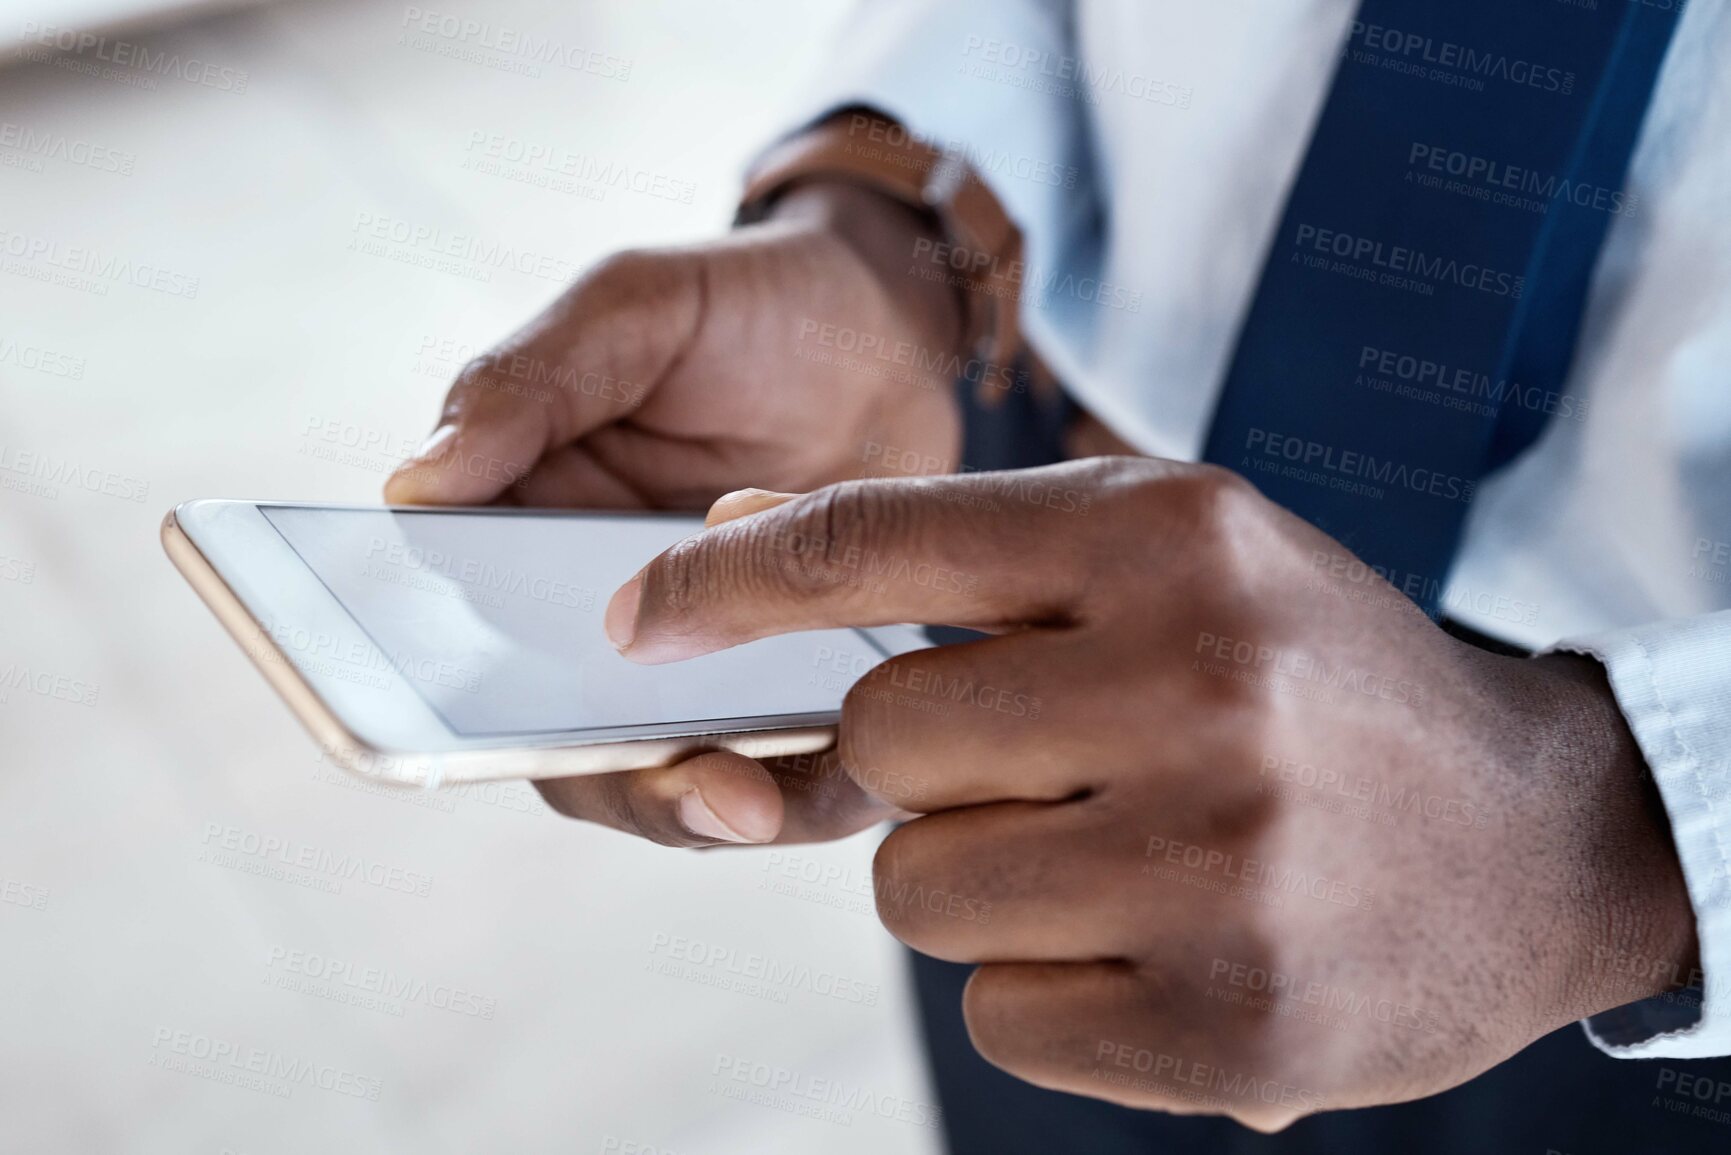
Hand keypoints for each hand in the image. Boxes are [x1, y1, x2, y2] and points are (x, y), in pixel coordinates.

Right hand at [383, 180, 964, 843]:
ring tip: (756, 801)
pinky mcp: (787, 675)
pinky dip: (799, 780)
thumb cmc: (750, 302)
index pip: (459, 634)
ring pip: (669, 767)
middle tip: (683, 784)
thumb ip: (531, 382)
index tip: (475, 727)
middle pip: (563, 736)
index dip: (454, 695)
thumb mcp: (636, 306)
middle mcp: (597, 609)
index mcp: (525, 521)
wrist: (896, 329)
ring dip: (704, 799)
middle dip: (611, 776)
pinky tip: (845, 778)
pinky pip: (777, 758)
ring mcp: (698, 652)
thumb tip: (413, 483)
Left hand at [604, 458, 1699, 1130]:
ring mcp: (1216, 866)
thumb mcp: (1179, 555)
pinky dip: (1042, 984)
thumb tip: (740, 534)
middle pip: (879, 739)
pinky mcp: (1227, 1027)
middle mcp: (1199, 685)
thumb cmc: (1312, 679)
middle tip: (1028, 764)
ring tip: (1109, 853)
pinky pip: (993, 1010)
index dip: (730, 578)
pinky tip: (1154, 943)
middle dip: (916, 764)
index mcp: (1176, 537)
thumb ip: (971, 547)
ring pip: (915, 890)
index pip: (881, 538)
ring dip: (973, 879)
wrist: (1529, 837)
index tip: (637, 611)